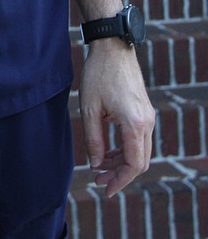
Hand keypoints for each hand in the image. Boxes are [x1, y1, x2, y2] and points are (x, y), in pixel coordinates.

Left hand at [78, 41, 154, 196]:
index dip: (119, 181)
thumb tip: (96, 164)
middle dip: (119, 175)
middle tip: (98, 181)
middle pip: (139, 161)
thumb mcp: (90, 110)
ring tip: (100, 169)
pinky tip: (108, 153)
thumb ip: (93, 140)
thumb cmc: (99, 76)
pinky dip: (125, 150)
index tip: (105, 190)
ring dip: (122, 163)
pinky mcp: (145, 111)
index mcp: (135, 124)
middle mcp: (147, 123)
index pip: (133, 164)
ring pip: (140, 152)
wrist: (113, 48)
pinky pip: (139, 139)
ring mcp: (148, 116)